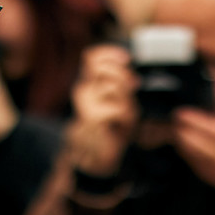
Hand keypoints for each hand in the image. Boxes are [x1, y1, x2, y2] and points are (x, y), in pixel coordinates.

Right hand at [64, 45, 137, 176]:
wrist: (95, 161)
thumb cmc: (109, 130)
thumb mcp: (118, 102)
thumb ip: (120, 83)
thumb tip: (130, 70)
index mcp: (88, 85)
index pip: (91, 57)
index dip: (110, 54)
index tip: (126, 59)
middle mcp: (83, 92)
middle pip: (103, 67)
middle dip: (122, 76)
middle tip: (131, 90)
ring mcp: (85, 105)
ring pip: (113, 87)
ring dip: (126, 99)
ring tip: (125, 114)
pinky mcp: (92, 119)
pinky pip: (118, 108)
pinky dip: (126, 116)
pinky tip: (122, 126)